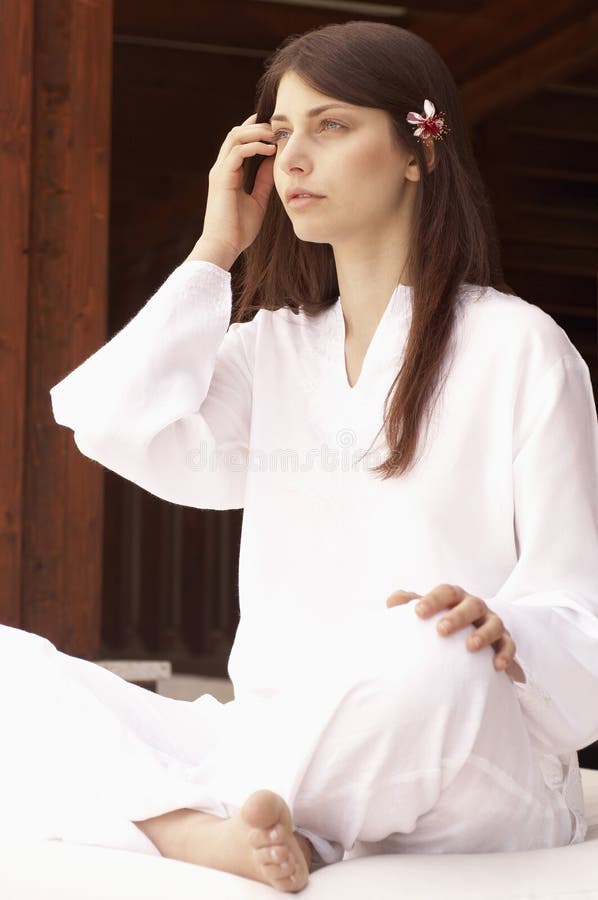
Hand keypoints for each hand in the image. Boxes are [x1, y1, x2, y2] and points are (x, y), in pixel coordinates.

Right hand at [200, 112, 276, 262]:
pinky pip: (237, 152)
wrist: (224, 246)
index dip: (254, 130)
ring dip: (256, 132)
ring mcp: (220, 171)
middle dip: (257, 126)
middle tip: (278, 127)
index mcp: (228, 172)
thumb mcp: (257, 201)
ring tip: (275, 135)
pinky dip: (254, 146)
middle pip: (236, 133)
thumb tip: (272, 163)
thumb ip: (263, 181)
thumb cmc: (239, 229)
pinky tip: (269, 149)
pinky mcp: (222, 178)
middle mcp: (222, 168)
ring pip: (235, 137)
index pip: (239, 142)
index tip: (274, 128)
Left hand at [386, 584, 525, 682]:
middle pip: (471, 605)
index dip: (433, 600)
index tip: (417, 613)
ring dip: (483, 634)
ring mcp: (491, 622)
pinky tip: (495, 666)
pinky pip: (508, 645)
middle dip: (457, 616)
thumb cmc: (441, 619)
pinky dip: (504, 654)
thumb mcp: (426, 609)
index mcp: (455, 597)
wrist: (469, 632)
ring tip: (469, 647)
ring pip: (493, 624)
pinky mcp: (504, 640)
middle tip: (441, 630)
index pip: (446, 592)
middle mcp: (475, 606)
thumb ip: (408, 603)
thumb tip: (391, 603)